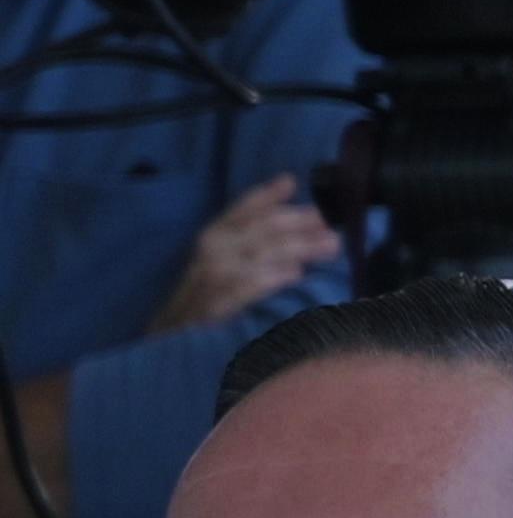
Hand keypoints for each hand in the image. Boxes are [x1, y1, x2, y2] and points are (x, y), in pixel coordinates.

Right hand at [146, 176, 337, 336]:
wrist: (173, 335)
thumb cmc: (209, 294)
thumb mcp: (225, 258)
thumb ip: (256, 237)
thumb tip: (300, 217)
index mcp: (216, 235)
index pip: (244, 209)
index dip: (268, 195)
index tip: (292, 182)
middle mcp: (214, 249)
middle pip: (264, 228)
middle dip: (302, 222)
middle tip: (333, 223)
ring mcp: (214, 276)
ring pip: (263, 253)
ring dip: (300, 247)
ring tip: (331, 245)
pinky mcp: (216, 305)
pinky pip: (247, 286)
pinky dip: (271, 277)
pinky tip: (296, 274)